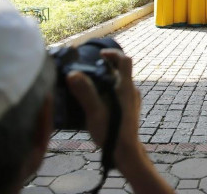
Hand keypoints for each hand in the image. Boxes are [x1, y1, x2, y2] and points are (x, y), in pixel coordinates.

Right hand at [67, 49, 140, 167]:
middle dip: (105, 68)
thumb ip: (85, 92)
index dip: (113, 54)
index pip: (125, 60)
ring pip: (120, 84)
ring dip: (107, 82)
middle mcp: (132, 91)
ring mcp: (133, 101)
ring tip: (89, 88)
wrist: (127, 153)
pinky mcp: (131, 110)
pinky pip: (121, 94)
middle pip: (121, 71)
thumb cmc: (112, 131)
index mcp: (126, 87)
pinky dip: (110, 93)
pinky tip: (97, 103)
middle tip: (88, 72)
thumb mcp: (95, 112)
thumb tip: (73, 74)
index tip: (100, 54)